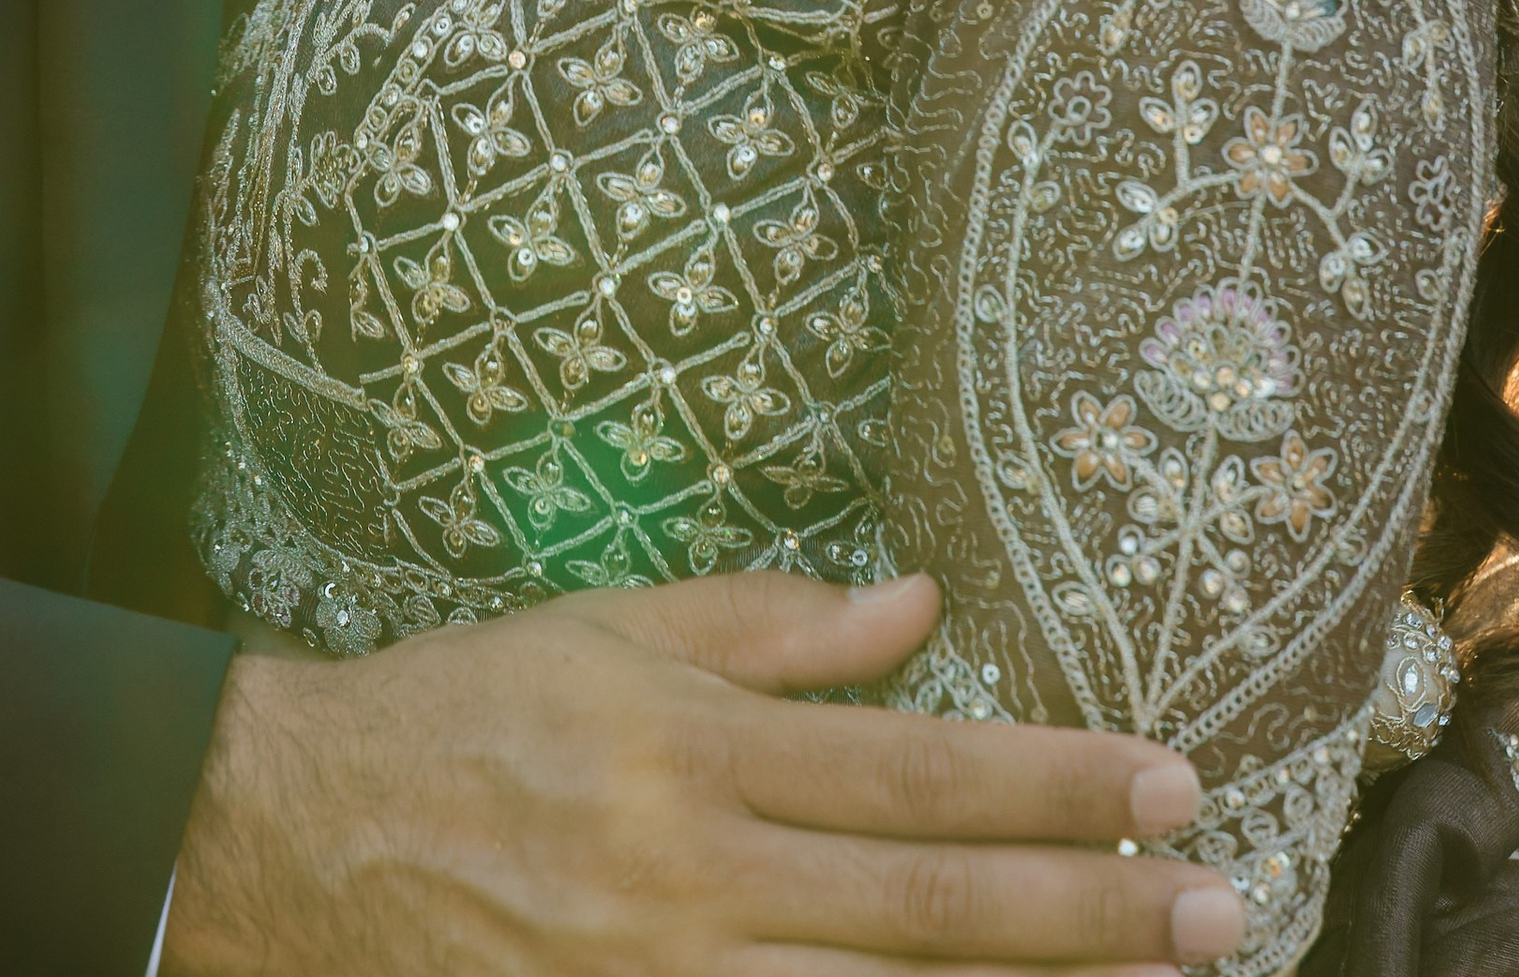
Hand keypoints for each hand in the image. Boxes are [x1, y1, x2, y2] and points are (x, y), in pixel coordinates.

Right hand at [163, 570, 1248, 976]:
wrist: (296, 835)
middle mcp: (696, 875)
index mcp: (695, 749)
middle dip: (1092, 913)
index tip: (1171, 784)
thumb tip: (919, 605)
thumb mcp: (609, 627)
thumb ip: (770, 627)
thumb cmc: (464, 712)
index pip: (919, 769)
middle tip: (1221, 911)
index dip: (1056, 781)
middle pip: (933, 905)